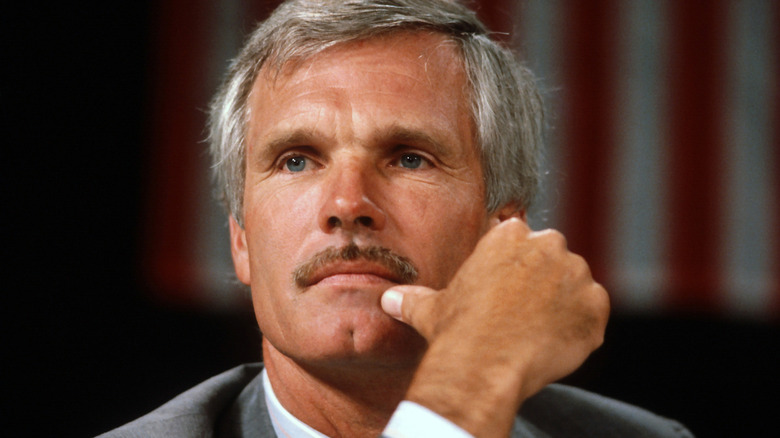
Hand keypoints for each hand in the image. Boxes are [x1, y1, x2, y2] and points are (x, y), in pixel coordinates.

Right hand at [381, 218, 609, 437]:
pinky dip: (581, 326)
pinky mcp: (595, 305)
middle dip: (542, 280)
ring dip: (563, 303)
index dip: (515, 268)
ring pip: (575, 284)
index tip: (506, 291)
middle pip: (552, 258)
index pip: (520, 240)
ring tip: (536, 331)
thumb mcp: (431, 308)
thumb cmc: (456, 329)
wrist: (484, 363)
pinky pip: (594, 312)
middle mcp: (548, 244)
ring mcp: (576, 273)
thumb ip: (413, 297)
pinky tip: (554, 343)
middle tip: (522, 312)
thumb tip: (388, 300)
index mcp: (510, 234)